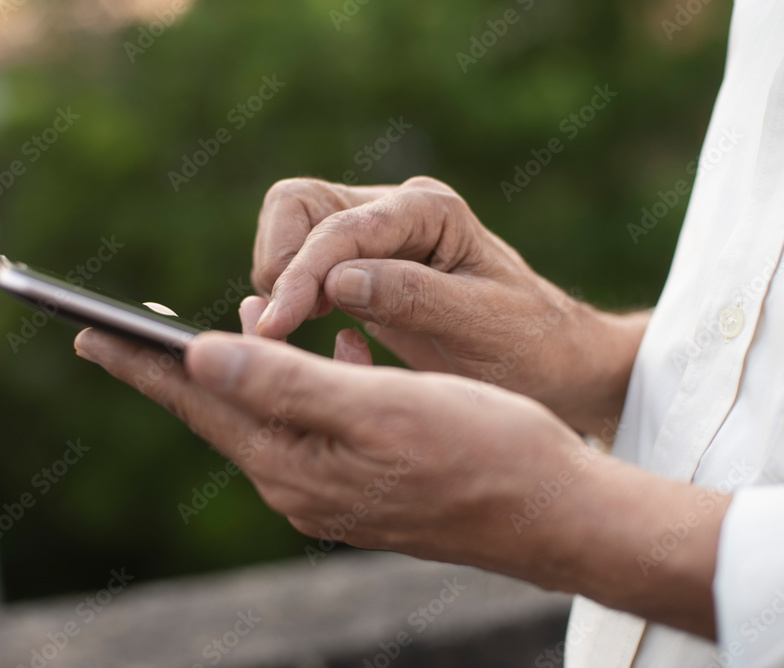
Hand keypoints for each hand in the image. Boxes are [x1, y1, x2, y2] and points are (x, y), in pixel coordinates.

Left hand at [74, 302, 727, 639]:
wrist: (557, 511)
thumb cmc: (481, 447)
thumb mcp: (379, 406)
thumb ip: (285, 382)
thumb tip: (200, 352)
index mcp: (294, 462)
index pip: (198, 400)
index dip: (140, 361)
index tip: (85, 330)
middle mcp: (300, 483)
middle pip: (217, 411)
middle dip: (166, 367)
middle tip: (112, 334)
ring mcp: (330, 488)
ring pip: (260, 415)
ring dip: (231, 370)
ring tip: (197, 337)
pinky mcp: (361, 482)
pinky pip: (308, 424)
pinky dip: (296, 383)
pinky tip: (323, 352)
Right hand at [251, 177, 648, 435]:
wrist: (553, 361)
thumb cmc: (530, 344)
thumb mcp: (484, 325)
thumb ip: (414, 298)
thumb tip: (337, 280)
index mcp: (432, 211)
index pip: (341, 227)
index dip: (302, 274)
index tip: (277, 328)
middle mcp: (395, 211)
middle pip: (298, 204)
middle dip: (280, 263)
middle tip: (285, 327)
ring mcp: (373, 235)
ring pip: (289, 229)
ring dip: (280, 279)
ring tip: (297, 332)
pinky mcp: (358, 265)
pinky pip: (299, 262)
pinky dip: (290, 294)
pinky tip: (313, 331)